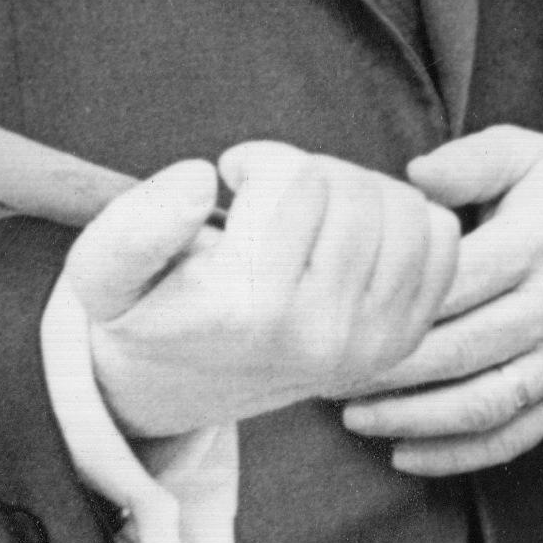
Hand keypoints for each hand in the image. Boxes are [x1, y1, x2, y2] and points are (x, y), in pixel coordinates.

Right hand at [71, 144, 462, 437]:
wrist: (184, 383)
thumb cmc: (147, 311)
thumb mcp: (101, 275)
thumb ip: (133, 227)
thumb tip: (201, 180)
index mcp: (249, 312)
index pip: (295, 181)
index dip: (260, 159)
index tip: (235, 178)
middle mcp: (320, 336)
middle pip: (352, 190)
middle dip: (309, 170)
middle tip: (275, 193)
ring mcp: (371, 344)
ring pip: (402, 207)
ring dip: (358, 188)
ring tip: (313, 209)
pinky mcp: (403, 340)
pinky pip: (441, 239)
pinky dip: (406, 217)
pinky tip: (354, 232)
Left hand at [340, 128, 542, 476]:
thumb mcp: (528, 152)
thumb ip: (469, 160)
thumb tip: (412, 178)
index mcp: (538, 244)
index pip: (453, 284)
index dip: (391, 306)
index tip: (339, 315)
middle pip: (459, 352)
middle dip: (386, 371)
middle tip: (327, 373)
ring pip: (483, 405)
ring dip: (413, 420)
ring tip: (355, 417)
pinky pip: (515, 437)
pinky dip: (459, 455)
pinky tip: (406, 454)